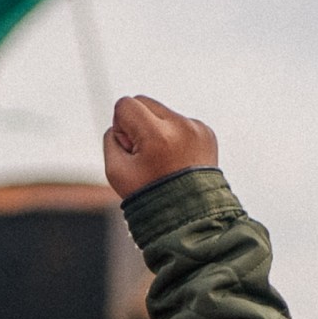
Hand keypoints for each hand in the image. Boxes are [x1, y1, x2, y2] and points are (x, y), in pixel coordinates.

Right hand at [101, 95, 221, 198]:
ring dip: (157, 130)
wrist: (190, 216)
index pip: (126, 105)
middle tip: (144, 154)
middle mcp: (181, 126)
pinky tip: (176, 160)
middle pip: (145, 102)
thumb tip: (121, 123)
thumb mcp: (115, 171)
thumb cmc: (151, 197)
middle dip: (138, 124)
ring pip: (163, 112)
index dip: (121, 127)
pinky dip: (174, 137)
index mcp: (157, 135)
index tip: (131, 149)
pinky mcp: (207, 133)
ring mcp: (197, 128)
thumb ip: (110, 138)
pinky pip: (181, 123)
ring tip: (163, 161)